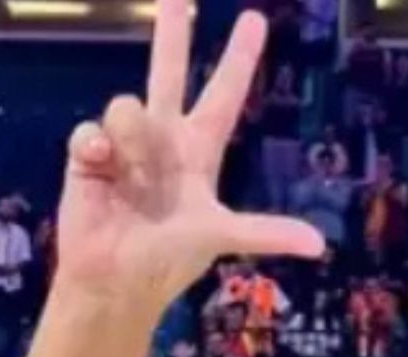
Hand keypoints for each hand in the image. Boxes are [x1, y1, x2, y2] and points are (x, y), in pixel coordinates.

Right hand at [53, 1, 323, 306]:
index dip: (239, 59)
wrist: (112, 279)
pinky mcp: (88, 153)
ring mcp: (124, 144)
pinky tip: (100, 171)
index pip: (222, 95)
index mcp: (199, 152)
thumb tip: (318, 245)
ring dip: (131, 139)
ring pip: (127, 104)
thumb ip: (263, 233)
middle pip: (168, 71)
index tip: (255, 20)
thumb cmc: (167, 260)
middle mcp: (163, 139)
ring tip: (131, 177)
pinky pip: (90, 128)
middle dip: (172, 31)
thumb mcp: (219, 238)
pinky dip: (95, 148)